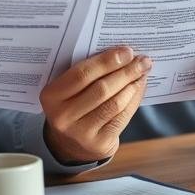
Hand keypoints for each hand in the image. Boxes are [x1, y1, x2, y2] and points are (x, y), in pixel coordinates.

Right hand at [41, 46, 150, 162]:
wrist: (71, 143)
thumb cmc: (72, 105)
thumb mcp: (67, 89)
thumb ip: (86, 73)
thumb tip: (121, 54)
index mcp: (51, 95)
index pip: (82, 74)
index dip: (107, 62)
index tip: (127, 51)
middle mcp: (63, 116)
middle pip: (101, 89)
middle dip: (126, 72)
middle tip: (142, 60)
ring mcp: (81, 133)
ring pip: (114, 104)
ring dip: (133, 85)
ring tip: (143, 72)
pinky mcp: (99, 143)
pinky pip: (122, 117)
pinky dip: (134, 99)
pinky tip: (139, 88)